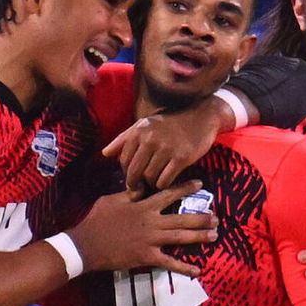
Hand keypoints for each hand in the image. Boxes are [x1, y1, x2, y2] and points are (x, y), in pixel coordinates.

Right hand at [68, 184, 218, 277]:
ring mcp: (151, 240)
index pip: (169, 194)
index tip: (200, 185)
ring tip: (214, 235)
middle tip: (216, 218)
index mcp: (144, 206)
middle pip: (182, 218)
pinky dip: (184, 267)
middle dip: (201, 218)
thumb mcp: (112, 199)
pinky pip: (169, 263)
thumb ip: (131, 193)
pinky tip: (198, 270)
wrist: (86, 244)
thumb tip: (143, 184)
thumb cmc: (97, 220)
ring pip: (181, 238)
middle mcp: (152, 222)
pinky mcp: (147, 257)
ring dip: (199, 237)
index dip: (185, 189)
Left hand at [104, 100, 228, 190]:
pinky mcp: (181, 158)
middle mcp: (150, 140)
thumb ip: (123, 139)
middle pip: (134, 171)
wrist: (200, 117)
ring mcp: (166, 149)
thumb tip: (104, 154)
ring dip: (150, 184)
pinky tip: (165, 181)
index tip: (132, 177)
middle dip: (134, 183)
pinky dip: (162, 185)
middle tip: (139, 189)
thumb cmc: (170, 122)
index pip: (123, 160)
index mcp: (138, 132)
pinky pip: (165, 180)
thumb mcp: (144, 124)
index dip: (126, 172)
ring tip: (154, 182)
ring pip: (149, 177)